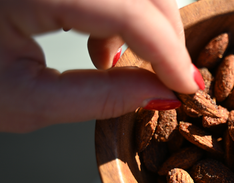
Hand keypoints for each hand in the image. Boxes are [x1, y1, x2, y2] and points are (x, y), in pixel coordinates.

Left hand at [0, 0, 201, 132]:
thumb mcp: (25, 100)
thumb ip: (100, 98)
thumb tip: (161, 94)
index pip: (127, 9)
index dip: (168, 51)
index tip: (189, 86)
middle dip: (165, 34)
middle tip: (168, 77)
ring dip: (146, 21)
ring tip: (121, 63)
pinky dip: (125, 11)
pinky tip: (104, 43)